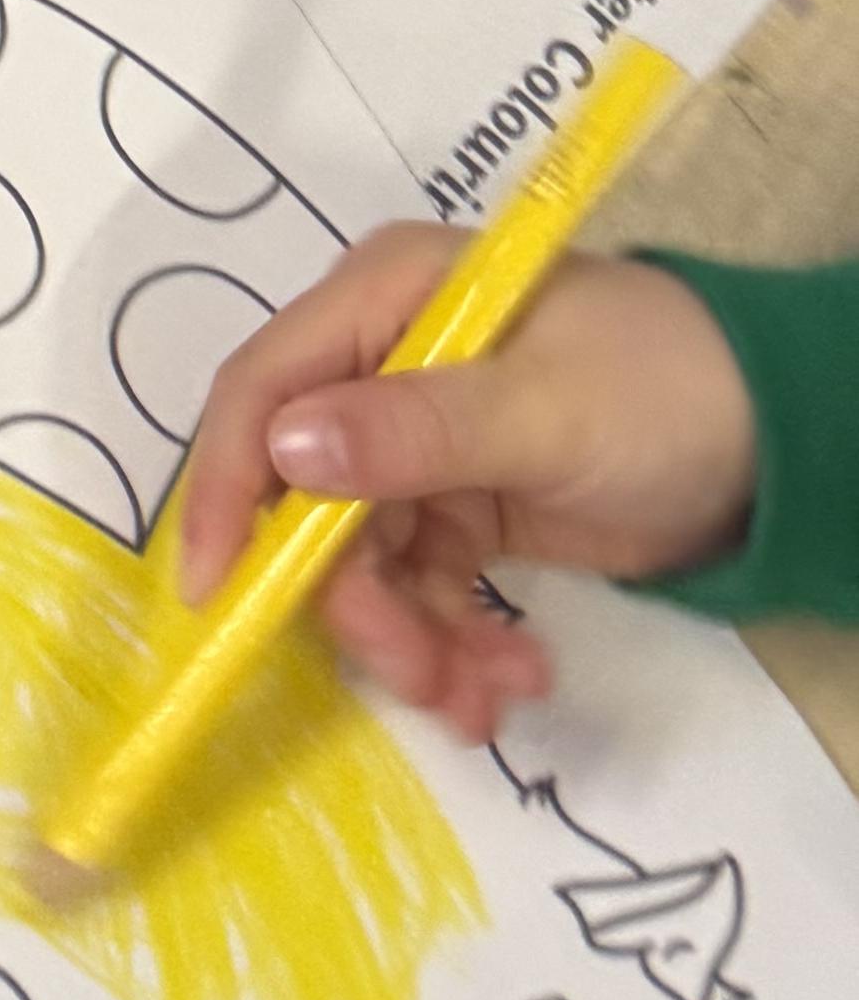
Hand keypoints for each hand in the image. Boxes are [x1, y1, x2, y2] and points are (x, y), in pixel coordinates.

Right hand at [171, 241, 758, 737]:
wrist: (782, 440)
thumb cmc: (664, 388)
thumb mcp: (545, 410)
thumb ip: (416, 429)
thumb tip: (283, 452)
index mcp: (384, 301)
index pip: (264, 388)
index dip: (227, 488)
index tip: (217, 591)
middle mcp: (381, 365)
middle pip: (307, 496)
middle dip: (352, 597)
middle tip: (417, 675)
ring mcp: (420, 442)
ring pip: (360, 558)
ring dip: (409, 637)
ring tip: (484, 698)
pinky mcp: (462, 507)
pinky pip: (420, 586)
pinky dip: (451, 642)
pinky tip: (510, 680)